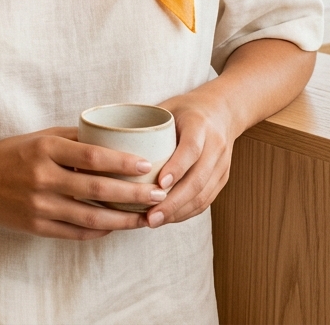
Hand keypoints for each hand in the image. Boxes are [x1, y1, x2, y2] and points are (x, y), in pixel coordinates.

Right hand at [0, 127, 166, 239]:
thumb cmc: (13, 154)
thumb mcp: (40, 137)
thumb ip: (73, 138)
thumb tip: (111, 137)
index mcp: (45, 149)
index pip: (92, 157)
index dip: (122, 162)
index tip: (147, 164)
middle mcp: (43, 177)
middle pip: (97, 190)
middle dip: (132, 194)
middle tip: (158, 194)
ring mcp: (40, 206)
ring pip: (91, 218)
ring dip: (123, 219)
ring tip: (146, 218)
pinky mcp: (38, 227)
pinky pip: (76, 233)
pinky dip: (100, 232)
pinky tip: (117, 227)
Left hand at [145, 92, 235, 228]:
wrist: (222, 111)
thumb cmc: (185, 109)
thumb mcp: (167, 108)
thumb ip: (146, 125)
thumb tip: (107, 139)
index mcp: (200, 125)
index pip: (191, 149)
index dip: (176, 168)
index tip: (158, 184)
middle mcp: (215, 146)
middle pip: (197, 179)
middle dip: (173, 202)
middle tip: (150, 216)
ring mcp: (221, 165)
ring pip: (202, 195)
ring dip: (178, 212)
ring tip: (153, 221)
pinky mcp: (222, 179)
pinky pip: (205, 201)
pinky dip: (186, 212)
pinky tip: (167, 218)